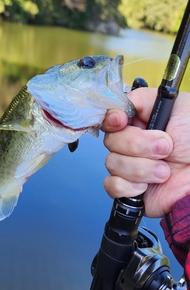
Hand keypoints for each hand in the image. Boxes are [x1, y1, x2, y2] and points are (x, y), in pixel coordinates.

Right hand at [101, 88, 189, 217]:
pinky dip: (129, 186)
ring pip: (113, 163)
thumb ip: (144, 99)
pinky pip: (112, 186)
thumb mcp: (179, 108)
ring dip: (142, 168)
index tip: (121, 121)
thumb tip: (119, 105)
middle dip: (138, 146)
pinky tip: (147, 186)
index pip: (111, 117)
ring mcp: (130, 167)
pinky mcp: (129, 189)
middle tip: (166, 148)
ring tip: (165, 171)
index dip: (111, 120)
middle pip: (111, 141)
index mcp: (141, 122)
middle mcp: (132, 143)